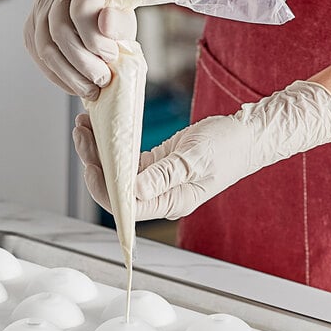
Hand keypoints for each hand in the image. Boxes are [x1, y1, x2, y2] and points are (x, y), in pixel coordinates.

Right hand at [24, 0, 135, 99]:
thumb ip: (120, 22)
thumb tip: (106, 27)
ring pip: (46, 50)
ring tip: (89, 90)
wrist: (89, 8)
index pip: (81, 11)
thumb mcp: (123, 15)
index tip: (111, 56)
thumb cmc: (107, 14)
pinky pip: (40, 61)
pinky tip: (75, 86)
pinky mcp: (31, 32)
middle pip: (60, 33)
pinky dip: (59, 78)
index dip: (96, 40)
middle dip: (83, 64)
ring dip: (70, 77)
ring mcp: (39, 12)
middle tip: (101, 80)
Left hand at [73, 81, 330, 219]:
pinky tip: (101, 128)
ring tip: (85, 124)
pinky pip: (126, 160)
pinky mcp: (154, 165)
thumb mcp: (194, 159)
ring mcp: (155, 181)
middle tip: (81, 132)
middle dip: (94, 162)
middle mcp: (158, 196)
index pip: (124, 206)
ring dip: (98, 151)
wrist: (249, 134)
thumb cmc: (229, 147)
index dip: (103, 187)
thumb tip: (132, 190)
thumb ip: (162, 176)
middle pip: (114, 189)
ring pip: (117, 173)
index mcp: (168, 203)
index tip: (91, 162)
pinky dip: (112, 145)